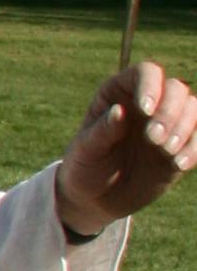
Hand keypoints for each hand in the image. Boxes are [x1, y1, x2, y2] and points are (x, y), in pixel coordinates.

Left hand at [52, 62, 196, 234]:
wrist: (98, 198)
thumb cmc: (85, 166)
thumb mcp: (86, 150)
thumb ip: (103, 130)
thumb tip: (119, 110)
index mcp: (120, 92)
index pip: (146, 73)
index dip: (151, 86)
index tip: (145, 111)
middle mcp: (148, 102)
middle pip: (176, 89)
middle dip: (169, 112)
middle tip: (154, 139)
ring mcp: (167, 123)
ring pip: (193, 108)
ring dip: (184, 128)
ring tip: (165, 151)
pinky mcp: (181, 146)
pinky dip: (195, 148)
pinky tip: (178, 165)